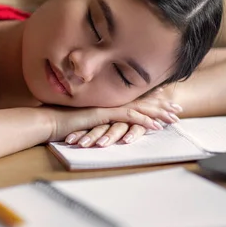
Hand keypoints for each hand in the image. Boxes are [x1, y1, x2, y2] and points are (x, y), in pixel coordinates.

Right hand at [59, 93, 182, 147]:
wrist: (48, 120)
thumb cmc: (59, 120)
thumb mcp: (80, 119)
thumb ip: (91, 119)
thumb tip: (95, 122)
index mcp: (106, 101)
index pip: (133, 100)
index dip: (149, 100)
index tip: (164, 101)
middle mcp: (109, 101)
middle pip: (141, 102)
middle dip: (161, 105)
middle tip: (178, 108)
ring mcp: (108, 106)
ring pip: (139, 108)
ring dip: (159, 113)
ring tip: (174, 117)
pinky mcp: (104, 114)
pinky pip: (129, 117)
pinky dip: (144, 121)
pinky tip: (157, 126)